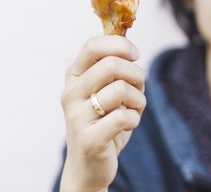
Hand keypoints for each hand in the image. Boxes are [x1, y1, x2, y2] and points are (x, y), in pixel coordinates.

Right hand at [60, 35, 145, 191]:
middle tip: (138, 88)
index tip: (135, 54)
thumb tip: (130, 47)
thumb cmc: (103, 121)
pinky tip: (128, 125)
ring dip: (139, 100)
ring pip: (122, 89)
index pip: (93, 46)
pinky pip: (125, 117)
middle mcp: (71, 93)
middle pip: (112, 64)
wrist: (89, 165)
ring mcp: (76, 116)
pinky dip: (135, 119)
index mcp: (74, 76)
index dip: (120, 45)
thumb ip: (114, 68)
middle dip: (136, 74)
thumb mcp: (105, 89)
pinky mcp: (89, 139)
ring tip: (133, 110)